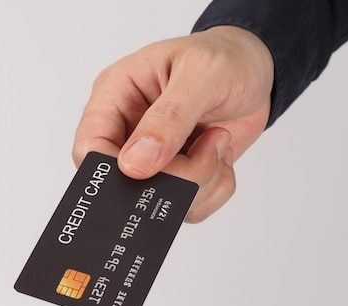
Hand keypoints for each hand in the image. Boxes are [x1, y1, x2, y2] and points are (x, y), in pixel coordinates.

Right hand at [72, 26, 273, 222]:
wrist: (257, 70)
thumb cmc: (227, 58)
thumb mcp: (202, 74)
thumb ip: (169, 118)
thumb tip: (136, 163)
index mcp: (116, 95)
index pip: (90, 147)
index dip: (116, 170)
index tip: (156, 170)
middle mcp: (128, 129)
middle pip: (125, 183)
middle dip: (173, 178)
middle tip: (206, 151)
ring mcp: (152, 157)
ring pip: (161, 200)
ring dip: (201, 181)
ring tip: (217, 142)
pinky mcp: (177, 175)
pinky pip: (189, 206)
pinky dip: (215, 188)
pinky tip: (221, 154)